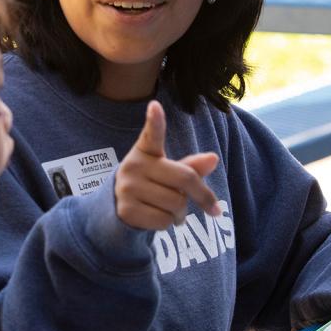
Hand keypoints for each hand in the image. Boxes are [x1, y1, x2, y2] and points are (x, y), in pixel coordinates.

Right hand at [113, 100, 219, 229]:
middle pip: (184, 179)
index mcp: (145, 151)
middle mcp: (134, 165)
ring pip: (176, 204)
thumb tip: (213, 159)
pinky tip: (160, 218)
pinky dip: (169, 223)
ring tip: (171, 211)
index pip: (152, 135)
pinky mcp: (126, 210)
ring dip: (182, 213)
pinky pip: (164, 220)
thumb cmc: (151, 185)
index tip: (155, 106)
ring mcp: (128, 188)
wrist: (117, 207)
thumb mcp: (169, 173)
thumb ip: (190, 167)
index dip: (155, 121)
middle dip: (200, 196)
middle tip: (206, 205)